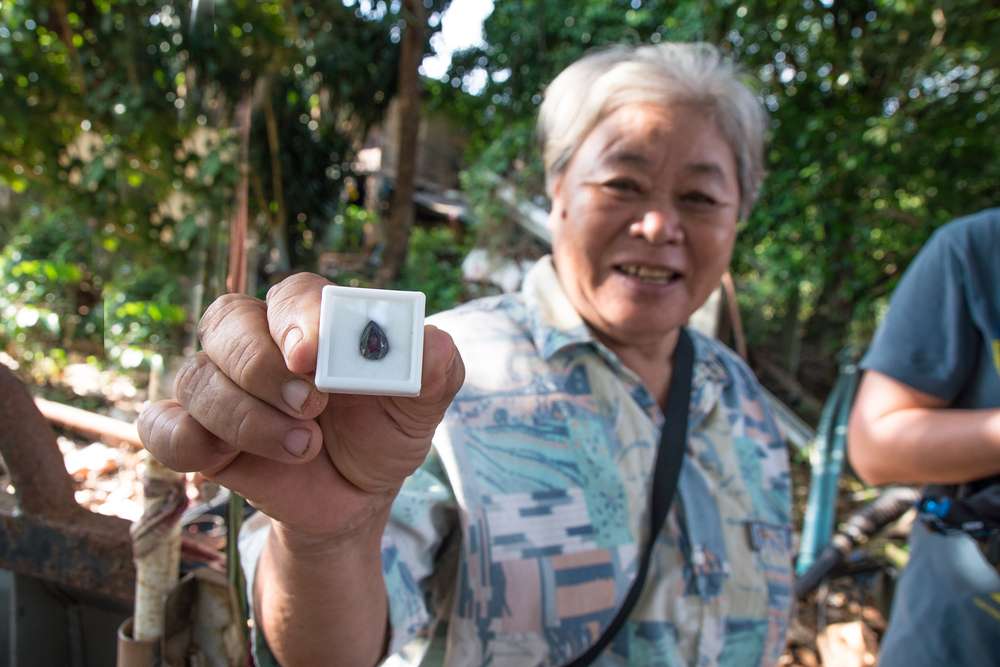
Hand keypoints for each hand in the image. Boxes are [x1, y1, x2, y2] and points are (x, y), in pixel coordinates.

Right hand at [138, 273, 464, 539]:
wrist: (354, 497)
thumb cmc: (382, 434)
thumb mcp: (420, 407)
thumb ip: (433, 370)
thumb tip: (428, 343)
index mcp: (311, 321)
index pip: (293, 292)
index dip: (298, 317)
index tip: (313, 354)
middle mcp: (256, 342)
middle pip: (227, 321)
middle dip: (264, 367)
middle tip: (311, 406)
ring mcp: (219, 386)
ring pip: (198, 379)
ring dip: (248, 418)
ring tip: (304, 448)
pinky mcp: (195, 433)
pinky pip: (161, 425)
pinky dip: (186, 440)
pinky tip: (224, 461)